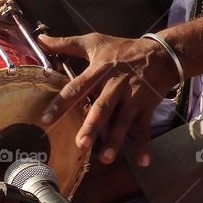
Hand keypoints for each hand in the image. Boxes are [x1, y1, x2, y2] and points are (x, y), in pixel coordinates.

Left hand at [39, 33, 179, 165]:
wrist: (161, 54)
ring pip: (123, 122)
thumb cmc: (123, 50)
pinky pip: (144, 129)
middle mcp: (115, 86)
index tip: (46, 119)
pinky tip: (142, 163)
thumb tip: (40, 39)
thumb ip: (66, 43)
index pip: (77, 88)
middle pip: (102, 108)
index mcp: (99, 71)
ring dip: (116, 141)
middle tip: (81, 145)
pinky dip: (144, 146)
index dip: (61, 103)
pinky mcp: (147, 108)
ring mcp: (132, 98)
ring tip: (106, 158)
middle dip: (92, 127)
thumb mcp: (96, 42)